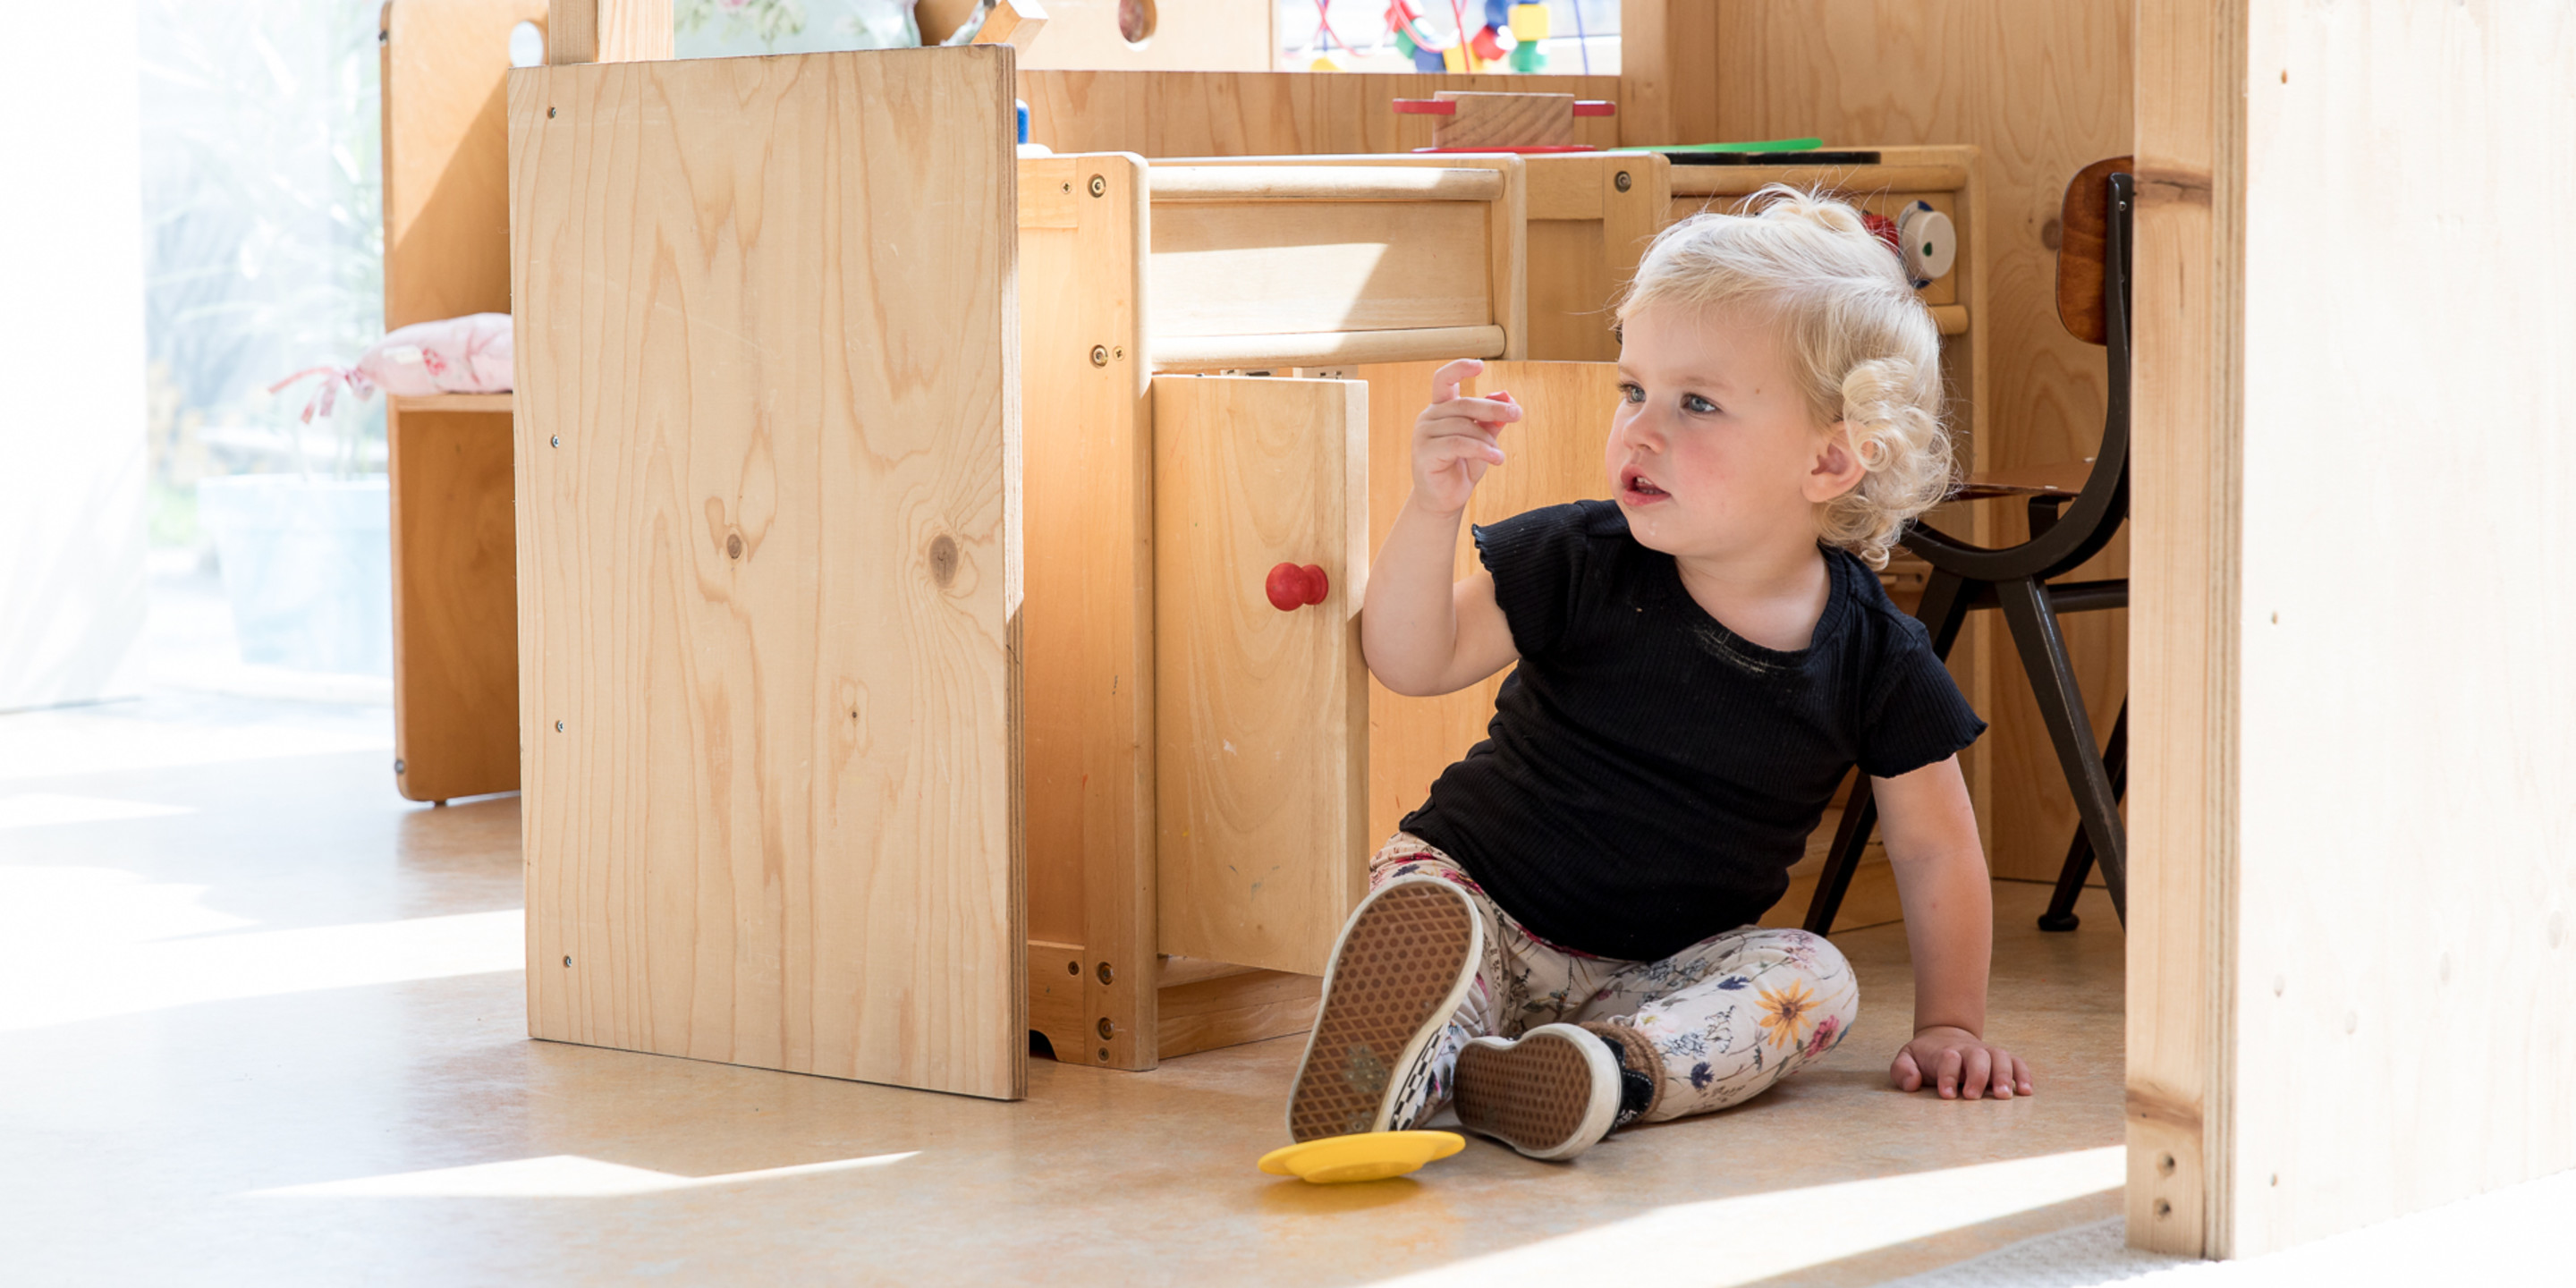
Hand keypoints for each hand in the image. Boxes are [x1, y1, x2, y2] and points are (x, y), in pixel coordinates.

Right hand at [1410, 358, 1519, 516]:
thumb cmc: (1462, 467)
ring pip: (1464, 426)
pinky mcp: (1424, 453)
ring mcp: (1423, 434)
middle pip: (1464, 403)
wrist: (1445, 500)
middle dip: (1494, 408)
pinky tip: (1496, 459)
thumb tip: (1507, 397)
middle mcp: (1429, 417)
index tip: (1480, 365)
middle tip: (1517, 414)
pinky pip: (1458, 443)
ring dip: (1487, 440)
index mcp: (1440, 409)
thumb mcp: (1482, 440)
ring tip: (1499, 456)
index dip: (1460, 368)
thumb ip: (1492, 419)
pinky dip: (1481, 449)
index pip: (1444, 379)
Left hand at [1891, 1025, 2033, 1099]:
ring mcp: (1988, 1054)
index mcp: (1945, 1052)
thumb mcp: (1906, 1059)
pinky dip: (2024, 1075)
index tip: (1946, 1094)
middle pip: (1978, 1057)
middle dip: (1977, 1075)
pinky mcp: (2002, 1060)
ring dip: (2004, 1075)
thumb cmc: (1925, 1057)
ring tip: (2004, 1097)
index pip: (1948, 1059)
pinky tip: (2026, 1092)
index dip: (1948, 1075)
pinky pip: (2018, 1063)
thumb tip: (1912, 1084)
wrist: (1945, 1037)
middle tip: (1972, 1096)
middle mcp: (1969, 1051)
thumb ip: (1903, 1070)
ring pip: (2001, 1058)